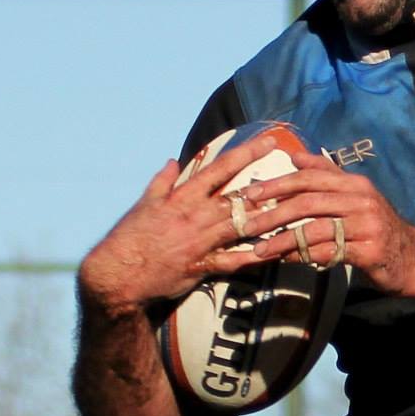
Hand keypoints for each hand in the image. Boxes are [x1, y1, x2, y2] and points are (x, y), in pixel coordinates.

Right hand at [77, 135, 296, 312]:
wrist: (118, 273)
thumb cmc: (130, 237)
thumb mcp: (144, 203)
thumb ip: (162, 181)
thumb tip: (173, 161)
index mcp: (183, 196)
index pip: (221, 168)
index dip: (247, 153)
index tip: (269, 142)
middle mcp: (196, 215)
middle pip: (239, 196)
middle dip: (269, 184)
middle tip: (297, 175)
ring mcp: (200, 241)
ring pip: (242, 226)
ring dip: (268, 218)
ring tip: (294, 210)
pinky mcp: (201, 266)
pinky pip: (233, 262)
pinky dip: (253, 258)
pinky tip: (274, 254)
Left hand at [220, 158, 414, 293]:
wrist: (413, 258)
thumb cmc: (376, 228)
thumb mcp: (354, 197)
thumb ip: (326, 177)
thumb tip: (295, 157)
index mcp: (353, 184)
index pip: (309, 178)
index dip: (277, 184)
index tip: (250, 194)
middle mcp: (361, 200)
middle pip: (308, 201)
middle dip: (273, 213)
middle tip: (247, 225)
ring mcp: (366, 225)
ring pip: (315, 228)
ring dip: (283, 240)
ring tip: (260, 250)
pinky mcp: (369, 251)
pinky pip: (328, 252)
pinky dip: (304, 256)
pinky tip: (287, 260)